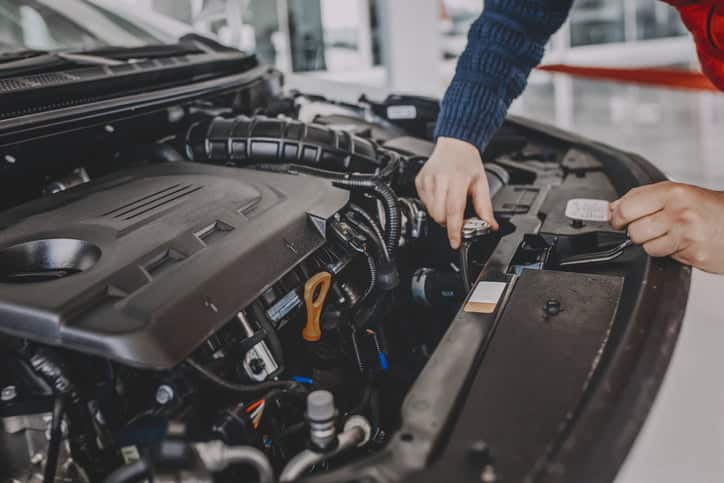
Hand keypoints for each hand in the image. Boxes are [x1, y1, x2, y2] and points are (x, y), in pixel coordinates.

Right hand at [415, 137, 498, 248]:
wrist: (454, 145)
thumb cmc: (467, 163)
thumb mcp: (481, 184)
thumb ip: (485, 208)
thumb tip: (490, 226)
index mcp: (457, 180)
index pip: (453, 211)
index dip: (454, 230)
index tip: (455, 242)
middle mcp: (440, 179)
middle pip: (440, 215)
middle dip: (448, 222)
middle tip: (457, 217)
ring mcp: (427, 180)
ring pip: (431, 212)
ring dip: (441, 214)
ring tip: (449, 203)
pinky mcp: (419, 182)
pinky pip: (425, 204)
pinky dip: (433, 205)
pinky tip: (441, 195)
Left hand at [609, 181, 723, 272]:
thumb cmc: (713, 209)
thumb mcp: (680, 194)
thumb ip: (644, 198)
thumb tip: (611, 208)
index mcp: (673, 192)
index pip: (627, 206)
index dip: (617, 216)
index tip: (617, 219)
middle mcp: (679, 212)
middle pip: (633, 229)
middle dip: (635, 231)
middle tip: (649, 227)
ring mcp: (686, 235)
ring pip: (646, 246)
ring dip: (652, 244)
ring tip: (669, 235)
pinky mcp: (692, 254)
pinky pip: (663, 257)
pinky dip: (667, 253)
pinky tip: (680, 244)